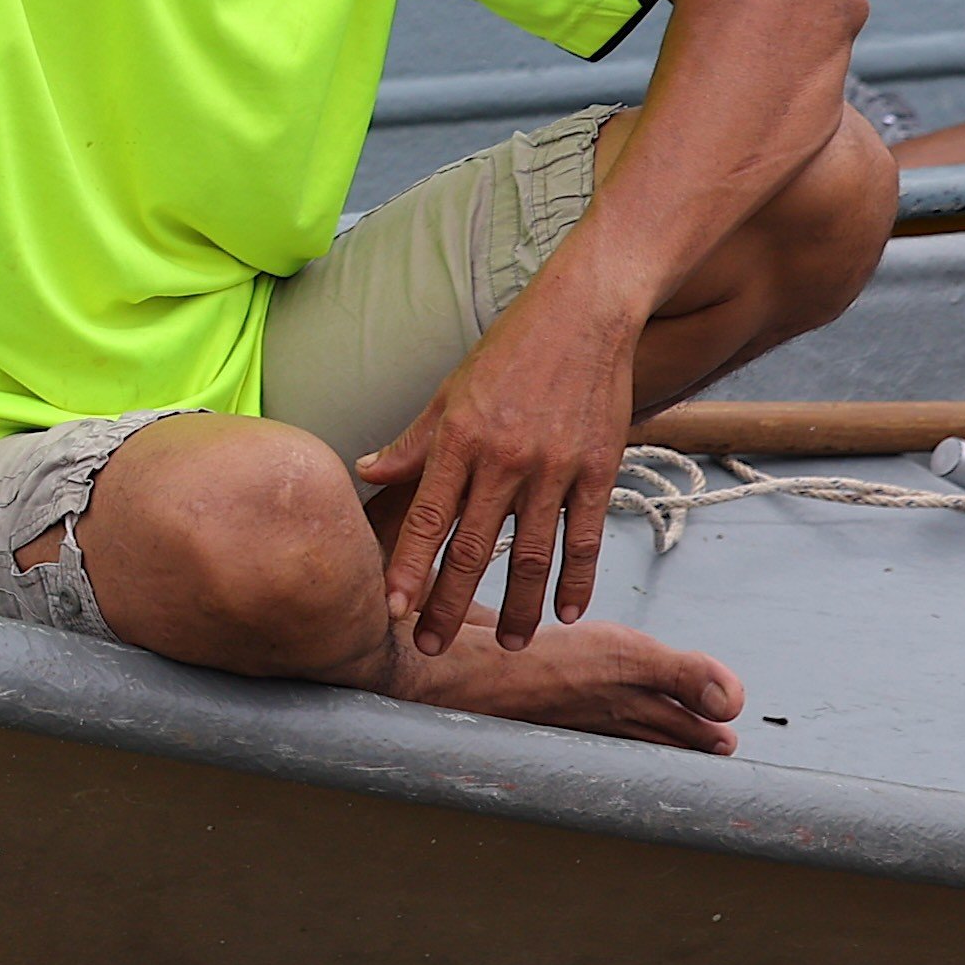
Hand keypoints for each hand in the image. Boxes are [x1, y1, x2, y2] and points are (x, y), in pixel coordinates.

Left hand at [354, 270, 641, 651]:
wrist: (583, 316)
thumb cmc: (508, 352)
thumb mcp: (448, 392)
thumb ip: (413, 442)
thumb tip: (365, 471)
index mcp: (458, 440)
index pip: (426, 518)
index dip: (407, 567)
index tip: (390, 608)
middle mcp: (503, 459)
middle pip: (473, 548)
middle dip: (449, 604)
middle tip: (433, 648)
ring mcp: (554, 468)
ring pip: (532, 554)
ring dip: (522, 608)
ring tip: (512, 646)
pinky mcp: (599, 470)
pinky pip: (585, 537)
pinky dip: (578, 580)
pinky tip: (568, 614)